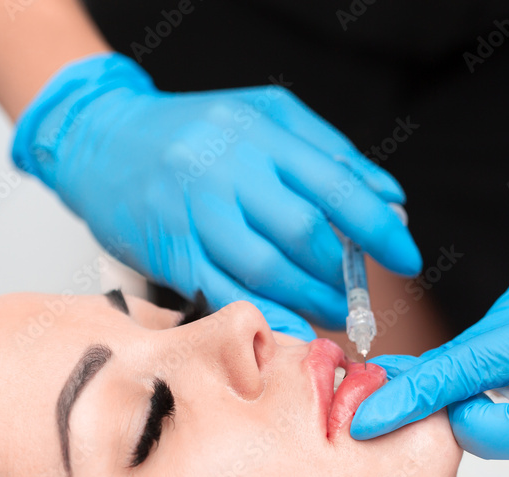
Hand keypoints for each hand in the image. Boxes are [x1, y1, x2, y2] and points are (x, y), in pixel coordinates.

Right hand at [12, 53, 420, 339]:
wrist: (101, 140)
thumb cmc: (193, 132)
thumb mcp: (265, 119)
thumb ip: (331, 156)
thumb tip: (391, 202)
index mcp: (260, 132)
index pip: (336, 183)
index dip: (379, 228)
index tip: (407, 259)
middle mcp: (228, 169)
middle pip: (304, 231)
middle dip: (342, 272)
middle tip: (358, 294)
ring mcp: (195, 211)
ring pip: (265, 268)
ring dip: (310, 300)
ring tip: (332, 313)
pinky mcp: (171, 248)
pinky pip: (224, 292)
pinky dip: (265, 315)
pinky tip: (292, 326)